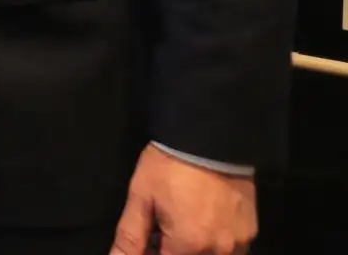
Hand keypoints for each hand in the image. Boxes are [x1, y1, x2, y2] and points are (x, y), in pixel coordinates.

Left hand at [110, 144, 255, 254]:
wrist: (210, 137)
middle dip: (171, 249)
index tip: (146, 240)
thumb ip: (130, 236)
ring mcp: (239, 242)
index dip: (150, 253)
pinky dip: (213, 243)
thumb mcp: (141, 197)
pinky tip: (201, 221)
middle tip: (160, 229)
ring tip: (180, 223)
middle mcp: (219, 251)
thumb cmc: (169, 166)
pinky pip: (231, 249)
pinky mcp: (250, 231)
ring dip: (192, 248)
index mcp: (189, 245)